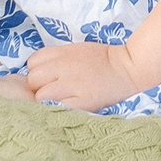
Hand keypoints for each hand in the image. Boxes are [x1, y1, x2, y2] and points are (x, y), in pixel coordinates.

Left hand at [22, 41, 141, 111]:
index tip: (46, 78)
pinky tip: (66, 108)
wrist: (128, 68)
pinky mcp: (82, 101)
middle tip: (53, 91)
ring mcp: (72, 85)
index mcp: (62, 53)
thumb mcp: (76, 50)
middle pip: (33, 80)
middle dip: (38, 87)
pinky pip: (56, 108)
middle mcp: (64, 67)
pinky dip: (57, 110)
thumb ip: (56, 59)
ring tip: (60, 101)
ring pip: (41, 96)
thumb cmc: (102, 61)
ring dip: (46, 100)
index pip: (32, 62)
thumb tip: (37, 73)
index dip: (37, 72)